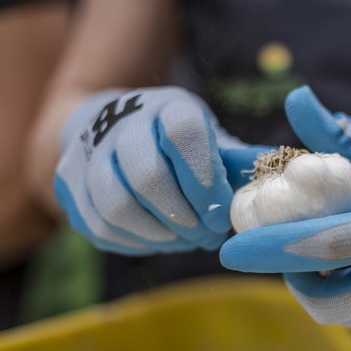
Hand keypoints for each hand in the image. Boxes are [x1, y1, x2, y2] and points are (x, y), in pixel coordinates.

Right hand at [55, 86, 263, 254]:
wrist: (109, 128)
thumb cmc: (176, 142)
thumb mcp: (209, 138)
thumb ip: (237, 161)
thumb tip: (281, 177)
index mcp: (166, 107)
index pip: (182, 133)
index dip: (204, 178)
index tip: (221, 211)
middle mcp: (121, 125)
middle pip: (145, 174)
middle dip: (184, 216)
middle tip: (208, 236)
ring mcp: (88, 155)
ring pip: (116, 205)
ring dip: (160, 234)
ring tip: (187, 241)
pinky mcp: (69, 188)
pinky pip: (100, 227)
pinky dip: (137, 243)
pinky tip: (162, 241)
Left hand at [220, 86, 350, 338]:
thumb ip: (348, 138)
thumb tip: (296, 101)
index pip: (327, 246)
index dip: (273, 248)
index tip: (230, 250)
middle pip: (328, 304)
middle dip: (297, 282)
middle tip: (296, 255)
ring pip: (349, 314)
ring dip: (330, 286)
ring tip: (346, 253)